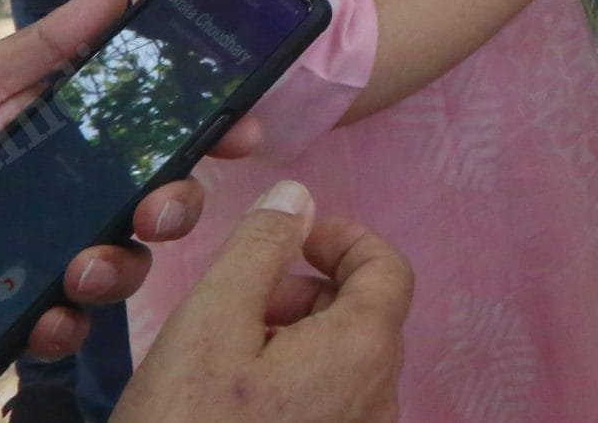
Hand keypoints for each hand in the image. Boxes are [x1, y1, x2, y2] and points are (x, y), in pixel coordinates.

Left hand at [0, 0, 262, 358]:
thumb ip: (47, 47)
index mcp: (76, 139)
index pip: (162, 132)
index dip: (212, 130)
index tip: (242, 131)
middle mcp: (76, 199)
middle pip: (160, 204)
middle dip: (178, 208)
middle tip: (158, 209)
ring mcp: (49, 258)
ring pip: (123, 269)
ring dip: (120, 270)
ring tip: (82, 269)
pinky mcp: (15, 314)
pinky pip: (63, 328)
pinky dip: (64, 327)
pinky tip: (48, 316)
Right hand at [113, 181, 411, 422]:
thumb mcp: (210, 323)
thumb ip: (259, 248)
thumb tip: (298, 197)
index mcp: (365, 350)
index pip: (387, 266)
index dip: (340, 238)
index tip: (288, 238)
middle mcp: (381, 399)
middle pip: (363, 315)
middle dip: (303, 292)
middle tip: (236, 306)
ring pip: (343, 363)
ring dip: (293, 340)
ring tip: (225, 360)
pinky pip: (330, 406)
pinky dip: (293, 385)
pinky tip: (234, 402)